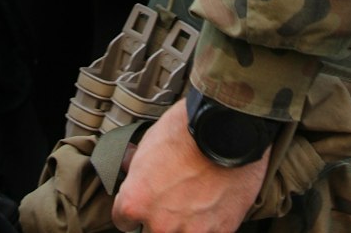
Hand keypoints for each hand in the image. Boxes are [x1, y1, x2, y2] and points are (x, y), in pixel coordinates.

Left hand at [111, 99, 269, 232]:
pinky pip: (209, 232)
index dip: (135, 206)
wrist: (227, 128)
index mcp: (136, 202)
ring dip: (186, 221)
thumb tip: (128, 165)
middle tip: (174, 194)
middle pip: (152, 231)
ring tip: (197, 196)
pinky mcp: (220, 231)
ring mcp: (191, 231)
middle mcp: (160, 223)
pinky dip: (211, 221)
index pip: (123, 220)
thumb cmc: (187, 130)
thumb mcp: (150, 140)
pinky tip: (214, 200)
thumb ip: (136, 164)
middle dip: (160, 215)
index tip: (145, 198)